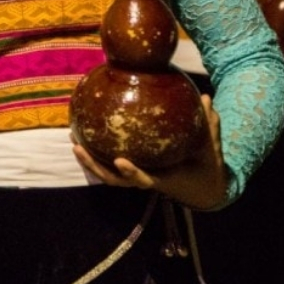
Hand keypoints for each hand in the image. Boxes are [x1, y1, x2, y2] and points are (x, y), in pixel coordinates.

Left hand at [73, 94, 227, 210]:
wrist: (202, 187)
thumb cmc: (206, 165)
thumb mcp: (210, 146)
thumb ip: (208, 124)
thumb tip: (206, 97)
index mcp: (164, 179)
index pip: (145, 179)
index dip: (132, 172)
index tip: (120, 161)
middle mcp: (146, 180)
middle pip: (115, 179)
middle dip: (95, 166)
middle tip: (78, 148)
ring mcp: (137, 178)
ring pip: (107, 174)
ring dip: (88, 161)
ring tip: (73, 141)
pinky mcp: (131, 173)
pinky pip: (109, 166)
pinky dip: (95, 155)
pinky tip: (82, 137)